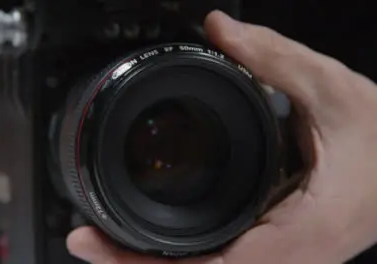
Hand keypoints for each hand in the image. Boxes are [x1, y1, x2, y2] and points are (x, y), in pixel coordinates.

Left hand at [66, 10, 376, 263]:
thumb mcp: (335, 91)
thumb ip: (274, 57)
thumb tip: (220, 29)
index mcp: (300, 234)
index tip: (95, 244)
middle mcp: (287, 259)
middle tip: (88, 242)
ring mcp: (281, 259)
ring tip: (109, 240)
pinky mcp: (277, 249)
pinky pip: (221, 263)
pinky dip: (181, 259)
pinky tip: (154, 242)